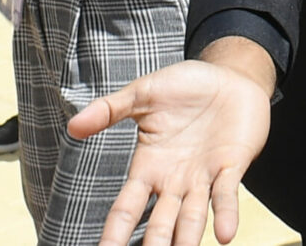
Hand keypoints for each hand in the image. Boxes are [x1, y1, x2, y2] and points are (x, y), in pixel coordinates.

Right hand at [68, 55, 271, 245]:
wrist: (230, 76)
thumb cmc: (186, 87)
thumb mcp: (142, 94)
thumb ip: (109, 110)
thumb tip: (72, 126)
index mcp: (148, 168)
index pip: (127, 208)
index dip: (115, 232)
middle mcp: (175, 180)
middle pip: (160, 221)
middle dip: (153, 243)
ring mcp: (204, 176)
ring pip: (192, 216)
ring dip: (186, 238)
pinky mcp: (233, 165)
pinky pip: (227, 194)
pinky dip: (226, 214)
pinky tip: (225, 234)